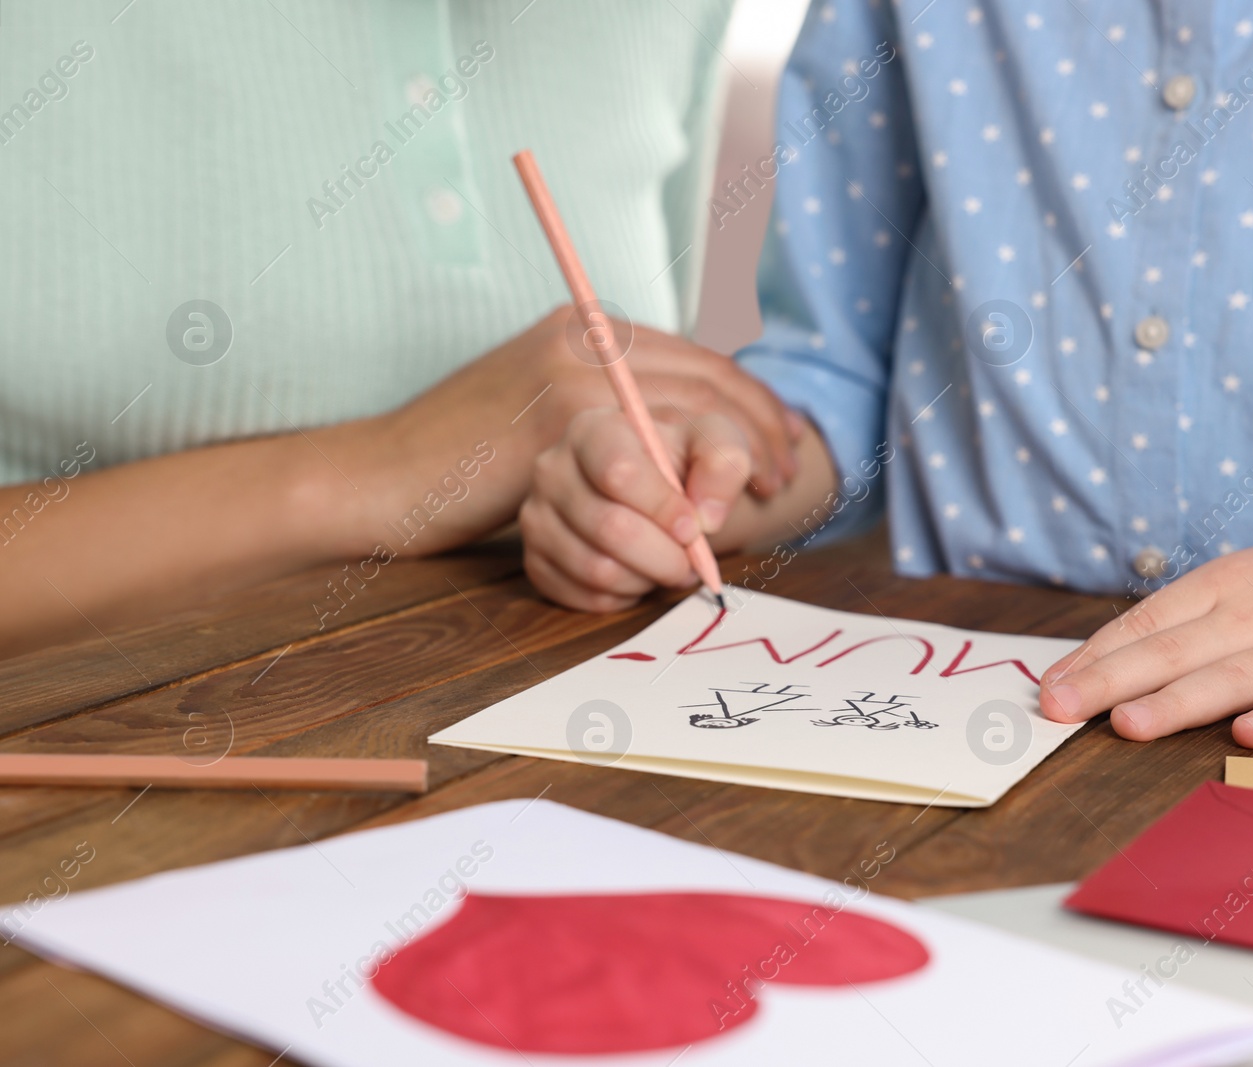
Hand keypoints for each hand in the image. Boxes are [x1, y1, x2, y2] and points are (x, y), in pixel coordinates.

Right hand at [343, 308, 796, 556]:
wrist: (383, 474)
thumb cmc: (462, 459)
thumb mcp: (542, 417)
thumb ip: (605, 413)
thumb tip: (678, 445)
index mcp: (587, 329)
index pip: (698, 358)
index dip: (749, 404)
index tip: (776, 446)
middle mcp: (586, 337)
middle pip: (709, 379)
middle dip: (756, 433)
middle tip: (779, 478)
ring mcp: (573, 374)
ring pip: (689, 415)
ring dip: (728, 467)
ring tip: (748, 509)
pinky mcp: (559, 419)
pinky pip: (651, 455)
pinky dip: (684, 494)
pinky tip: (699, 522)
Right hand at [519, 407, 752, 611]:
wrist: (658, 494)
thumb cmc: (682, 465)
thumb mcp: (715, 445)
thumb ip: (725, 461)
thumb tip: (706, 516)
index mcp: (592, 430)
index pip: (618, 474)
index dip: (663, 508)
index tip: (694, 526)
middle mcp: (553, 471)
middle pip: (609, 528)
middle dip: (665, 554)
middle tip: (691, 557)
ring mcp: (537, 519)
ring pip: (598, 570)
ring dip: (649, 577)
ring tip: (668, 562)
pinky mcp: (538, 563)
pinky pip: (587, 598)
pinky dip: (627, 596)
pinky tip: (639, 573)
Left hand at [1038, 501, 1252, 747]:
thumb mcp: (1248, 575)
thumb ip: (1190, 616)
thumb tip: (1116, 654)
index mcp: (1221, 585)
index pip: (1144, 623)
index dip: (1093, 656)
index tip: (1045, 686)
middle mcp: (1251, 615)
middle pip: (1170, 653)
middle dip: (1106, 683)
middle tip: (1054, 708)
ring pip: (1227, 679)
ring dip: (1175, 703)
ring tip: (1125, 724)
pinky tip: (1246, 734)